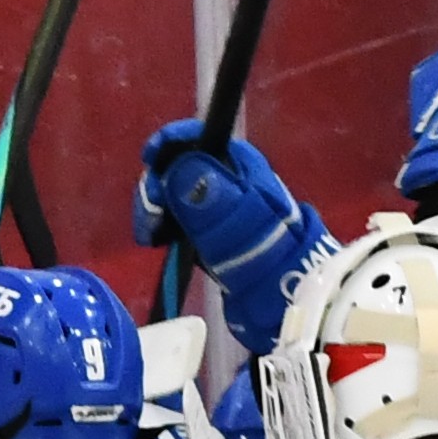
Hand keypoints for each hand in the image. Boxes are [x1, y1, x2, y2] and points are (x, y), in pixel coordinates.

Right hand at [133, 122, 334, 356]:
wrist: (288, 302)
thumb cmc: (267, 258)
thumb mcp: (236, 225)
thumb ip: (206, 196)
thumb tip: (175, 169)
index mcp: (241, 166)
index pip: (200, 136)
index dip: (170, 143)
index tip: (148, 162)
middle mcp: (231, 181)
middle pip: (181, 165)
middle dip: (159, 182)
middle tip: (150, 214)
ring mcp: (222, 209)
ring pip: (177, 193)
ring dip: (158, 206)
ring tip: (151, 235)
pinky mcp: (214, 235)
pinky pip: (181, 219)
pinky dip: (165, 225)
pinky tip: (157, 240)